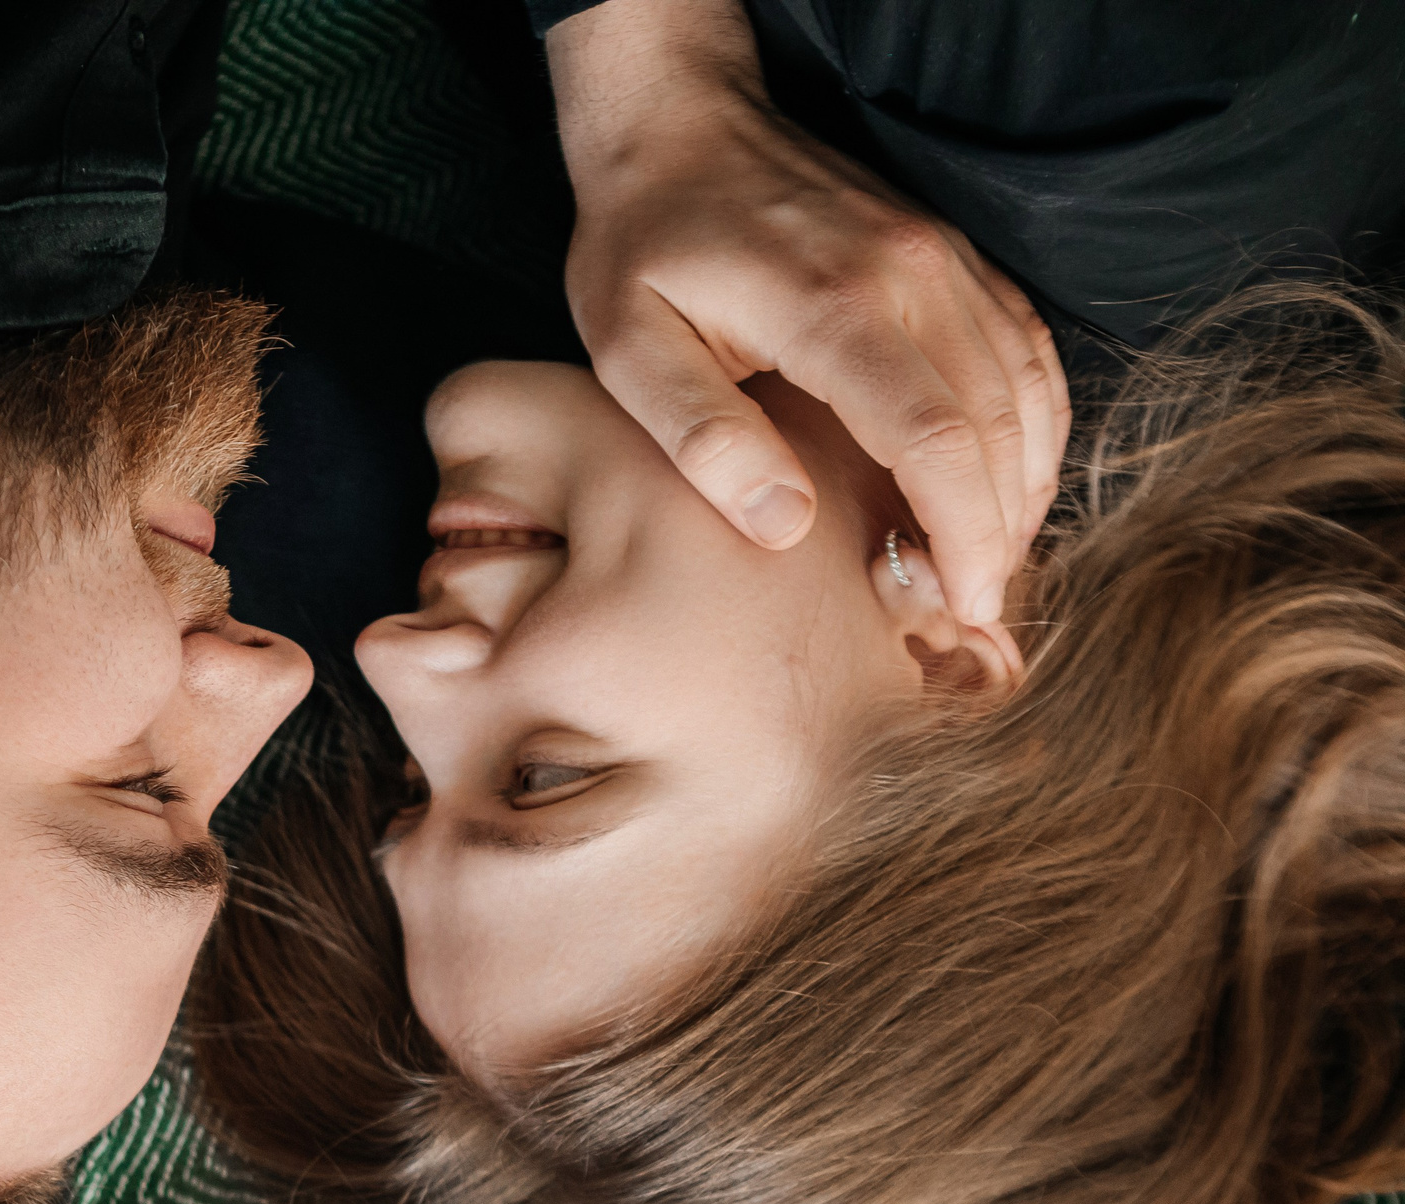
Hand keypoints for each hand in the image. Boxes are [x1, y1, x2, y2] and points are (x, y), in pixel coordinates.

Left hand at [546, 0, 1067, 622]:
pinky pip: (1024, 350)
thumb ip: (703, 436)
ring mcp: (944, 258)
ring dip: (1023, 487)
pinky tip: (1005, 487)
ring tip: (989, 564)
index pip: (936, 440)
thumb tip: (784, 524)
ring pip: (1028, 390)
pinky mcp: (953, 256)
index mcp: (833, 307)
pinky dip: (1030, 428)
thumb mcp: (630, 349)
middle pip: (999, 427)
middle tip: (971, 612)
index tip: (962, 608)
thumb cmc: (643, 249)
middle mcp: (913, 276)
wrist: (678, 132)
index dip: (962, 536)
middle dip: (1000, 532)